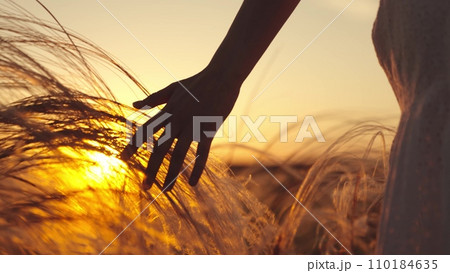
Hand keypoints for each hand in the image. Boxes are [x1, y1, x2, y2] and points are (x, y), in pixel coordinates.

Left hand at [120, 69, 240, 190]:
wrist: (222, 76)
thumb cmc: (197, 82)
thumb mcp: (173, 88)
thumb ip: (153, 98)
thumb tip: (133, 105)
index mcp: (167, 111)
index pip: (145, 130)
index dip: (133, 145)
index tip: (121, 159)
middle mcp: (177, 120)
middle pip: (160, 148)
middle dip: (151, 169)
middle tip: (144, 187)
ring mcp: (193, 125)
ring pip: (179, 154)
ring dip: (172, 174)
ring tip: (166, 191)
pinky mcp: (209, 129)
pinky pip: (202, 153)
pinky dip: (197, 169)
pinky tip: (192, 183)